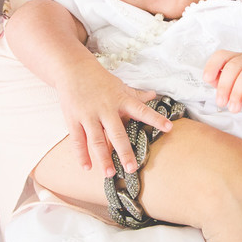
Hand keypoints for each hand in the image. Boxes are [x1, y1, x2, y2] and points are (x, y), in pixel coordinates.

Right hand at [54, 62, 170, 176]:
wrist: (72, 68)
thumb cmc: (99, 79)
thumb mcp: (120, 86)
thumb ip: (136, 95)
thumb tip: (154, 95)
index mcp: (120, 100)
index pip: (141, 110)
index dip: (156, 119)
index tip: (169, 128)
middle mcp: (105, 109)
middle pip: (117, 133)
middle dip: (125, 151)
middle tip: (132, 168)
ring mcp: (88, 115)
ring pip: (96, 140)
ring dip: (103, 158)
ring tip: (110, 174)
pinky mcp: (73, 119)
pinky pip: (78, 140)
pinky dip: (81, 154)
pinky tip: (87, 167)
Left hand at [204, 50, 241, 117]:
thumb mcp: (234, 89)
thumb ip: (221, 83)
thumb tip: (209, 79)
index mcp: (239, 59)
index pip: (222, 55)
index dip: (212, 65)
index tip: (207, 79)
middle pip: (233, 66)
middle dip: (225, 86)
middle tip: (222, 102)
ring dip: (237, 93)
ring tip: (234, 107)